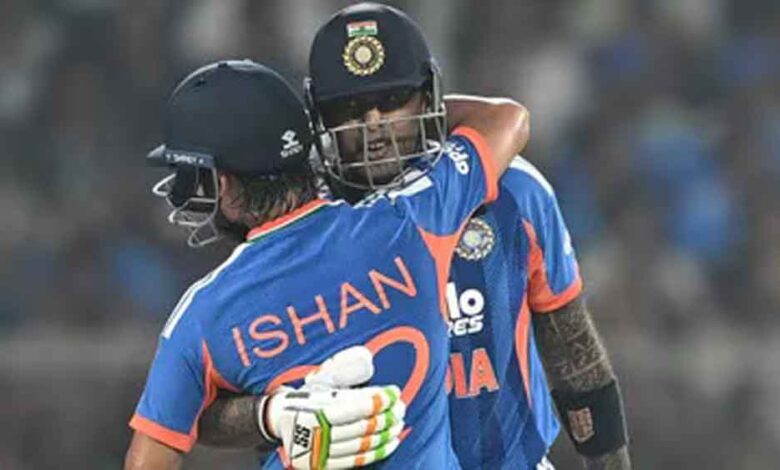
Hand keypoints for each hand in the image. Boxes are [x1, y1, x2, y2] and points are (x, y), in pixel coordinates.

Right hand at [260, 346, 406, 468]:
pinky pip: (356, 460)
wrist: (280, 421)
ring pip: (361, 444)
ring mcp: (321, 451)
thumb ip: (344, 379)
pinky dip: (376, 452)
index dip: (377, 401)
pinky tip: (390, 442)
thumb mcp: (321, 383)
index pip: (354, 407)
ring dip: (385, 434)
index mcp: (315, 410)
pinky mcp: (325, 464)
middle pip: (361, 427)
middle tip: (401, 408)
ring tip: (399, 423)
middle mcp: (317, 433)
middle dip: (386, 417)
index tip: (394, 393)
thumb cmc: (306, 398)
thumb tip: (371, 369)